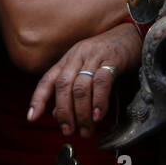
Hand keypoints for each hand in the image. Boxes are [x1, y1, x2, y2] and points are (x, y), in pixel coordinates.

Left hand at [27, 23, 141, 137]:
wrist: (133, 34)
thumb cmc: (109, 54)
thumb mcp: (86, 68)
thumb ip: (72, 90)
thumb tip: (57, 114)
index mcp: (69, 59)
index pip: (48, 79)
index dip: (38, 99)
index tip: (32, 117)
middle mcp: (78, 56)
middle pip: (64, 86)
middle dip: (64, 112)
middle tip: (69, 131)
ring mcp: (95, 57)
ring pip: (81, 87)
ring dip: (82, 113)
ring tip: (86, 129)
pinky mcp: (113, 59)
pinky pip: (102, 82)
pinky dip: (98, 101)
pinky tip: (98, 115)